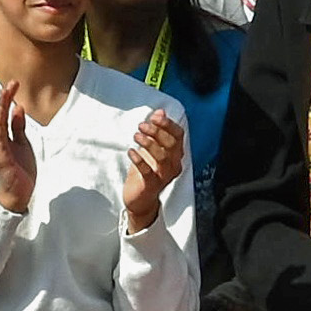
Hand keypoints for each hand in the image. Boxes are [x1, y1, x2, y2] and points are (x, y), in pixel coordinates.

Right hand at [0, 93, 39, 214]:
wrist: (18, 194)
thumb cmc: (19, 171)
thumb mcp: (22, 144)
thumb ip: (18, 127)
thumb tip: (18, 107)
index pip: (2, 114)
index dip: (7, 99)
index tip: (14, 84)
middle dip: (5, 97)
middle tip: (12, 82)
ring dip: (2, 105)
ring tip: (8, 90)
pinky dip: (1, 119)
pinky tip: (5, 109)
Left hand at [120, 110, 181, 230]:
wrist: (140, 199)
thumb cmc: (146, 172)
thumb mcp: (151, 149)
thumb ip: (156, 131)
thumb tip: (160, 112)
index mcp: (176, 154)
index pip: (178, 135)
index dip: (168, 124)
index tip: (155, 116)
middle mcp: (174, 165)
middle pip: (171, 144)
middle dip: (157, 132)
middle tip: (142, 125)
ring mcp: (164, 176)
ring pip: (162, 157)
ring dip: (149, 143)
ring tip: (136, 135)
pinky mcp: (152, 185)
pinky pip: (148, 171)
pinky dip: (139, 160)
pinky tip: (131, 152)